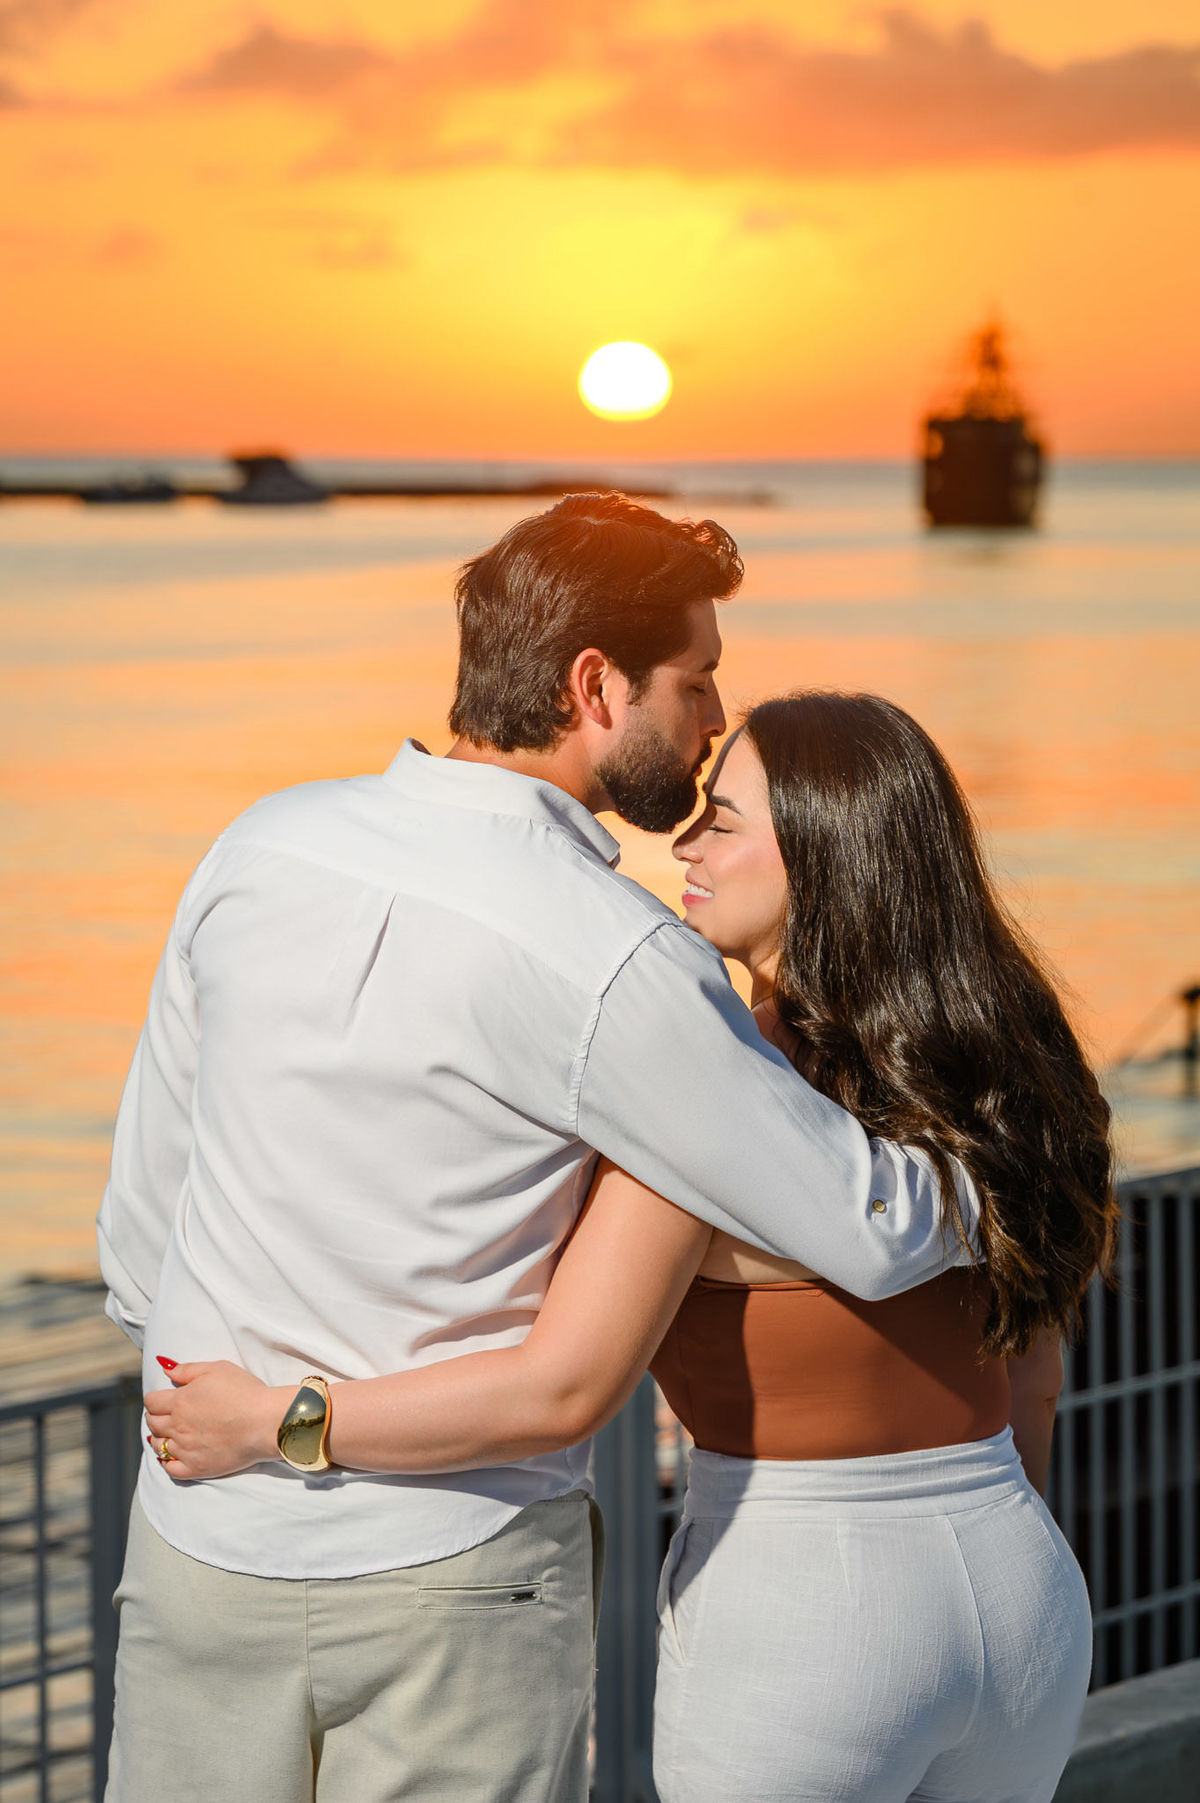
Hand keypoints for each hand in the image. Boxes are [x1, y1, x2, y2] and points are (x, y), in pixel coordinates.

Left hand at [144, 1361, 290, 1480]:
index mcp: (180, 1401)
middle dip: (156, 1416)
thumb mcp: (217, 1369)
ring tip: (170, 1434)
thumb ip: (188, 1369)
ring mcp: (185, 1450)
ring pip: (158, 1446)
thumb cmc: (245, 1392)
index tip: (163, 1398)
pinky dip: (167, 1462)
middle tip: (166, 1414)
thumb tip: (165, 1369)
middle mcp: (178, 1426)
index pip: (151, 1402)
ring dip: (160, 1438)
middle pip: (152, 1423)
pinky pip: (170, 1469)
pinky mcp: (196, 1468)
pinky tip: (173, 1456)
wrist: (265, 1422)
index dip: (155, 1399)